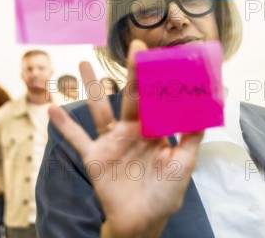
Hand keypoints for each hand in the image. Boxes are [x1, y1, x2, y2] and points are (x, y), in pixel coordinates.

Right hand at [48, 40, 203, 237]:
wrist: (142, 222)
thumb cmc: (164, 194)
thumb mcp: (184, 163)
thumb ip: (193, 135)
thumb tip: (212, 105)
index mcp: (154, 130)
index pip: (157, 98)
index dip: (161, 78)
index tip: (165, 56)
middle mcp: (132, 130)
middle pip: (131, 95)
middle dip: (132, 71)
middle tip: (134, 45)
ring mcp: (112, 141)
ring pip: (100, 108)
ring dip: (91, 87)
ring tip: (84, 64)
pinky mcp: (95, 156)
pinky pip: (76, 138)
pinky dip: (64, 125)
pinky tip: (51, 109)